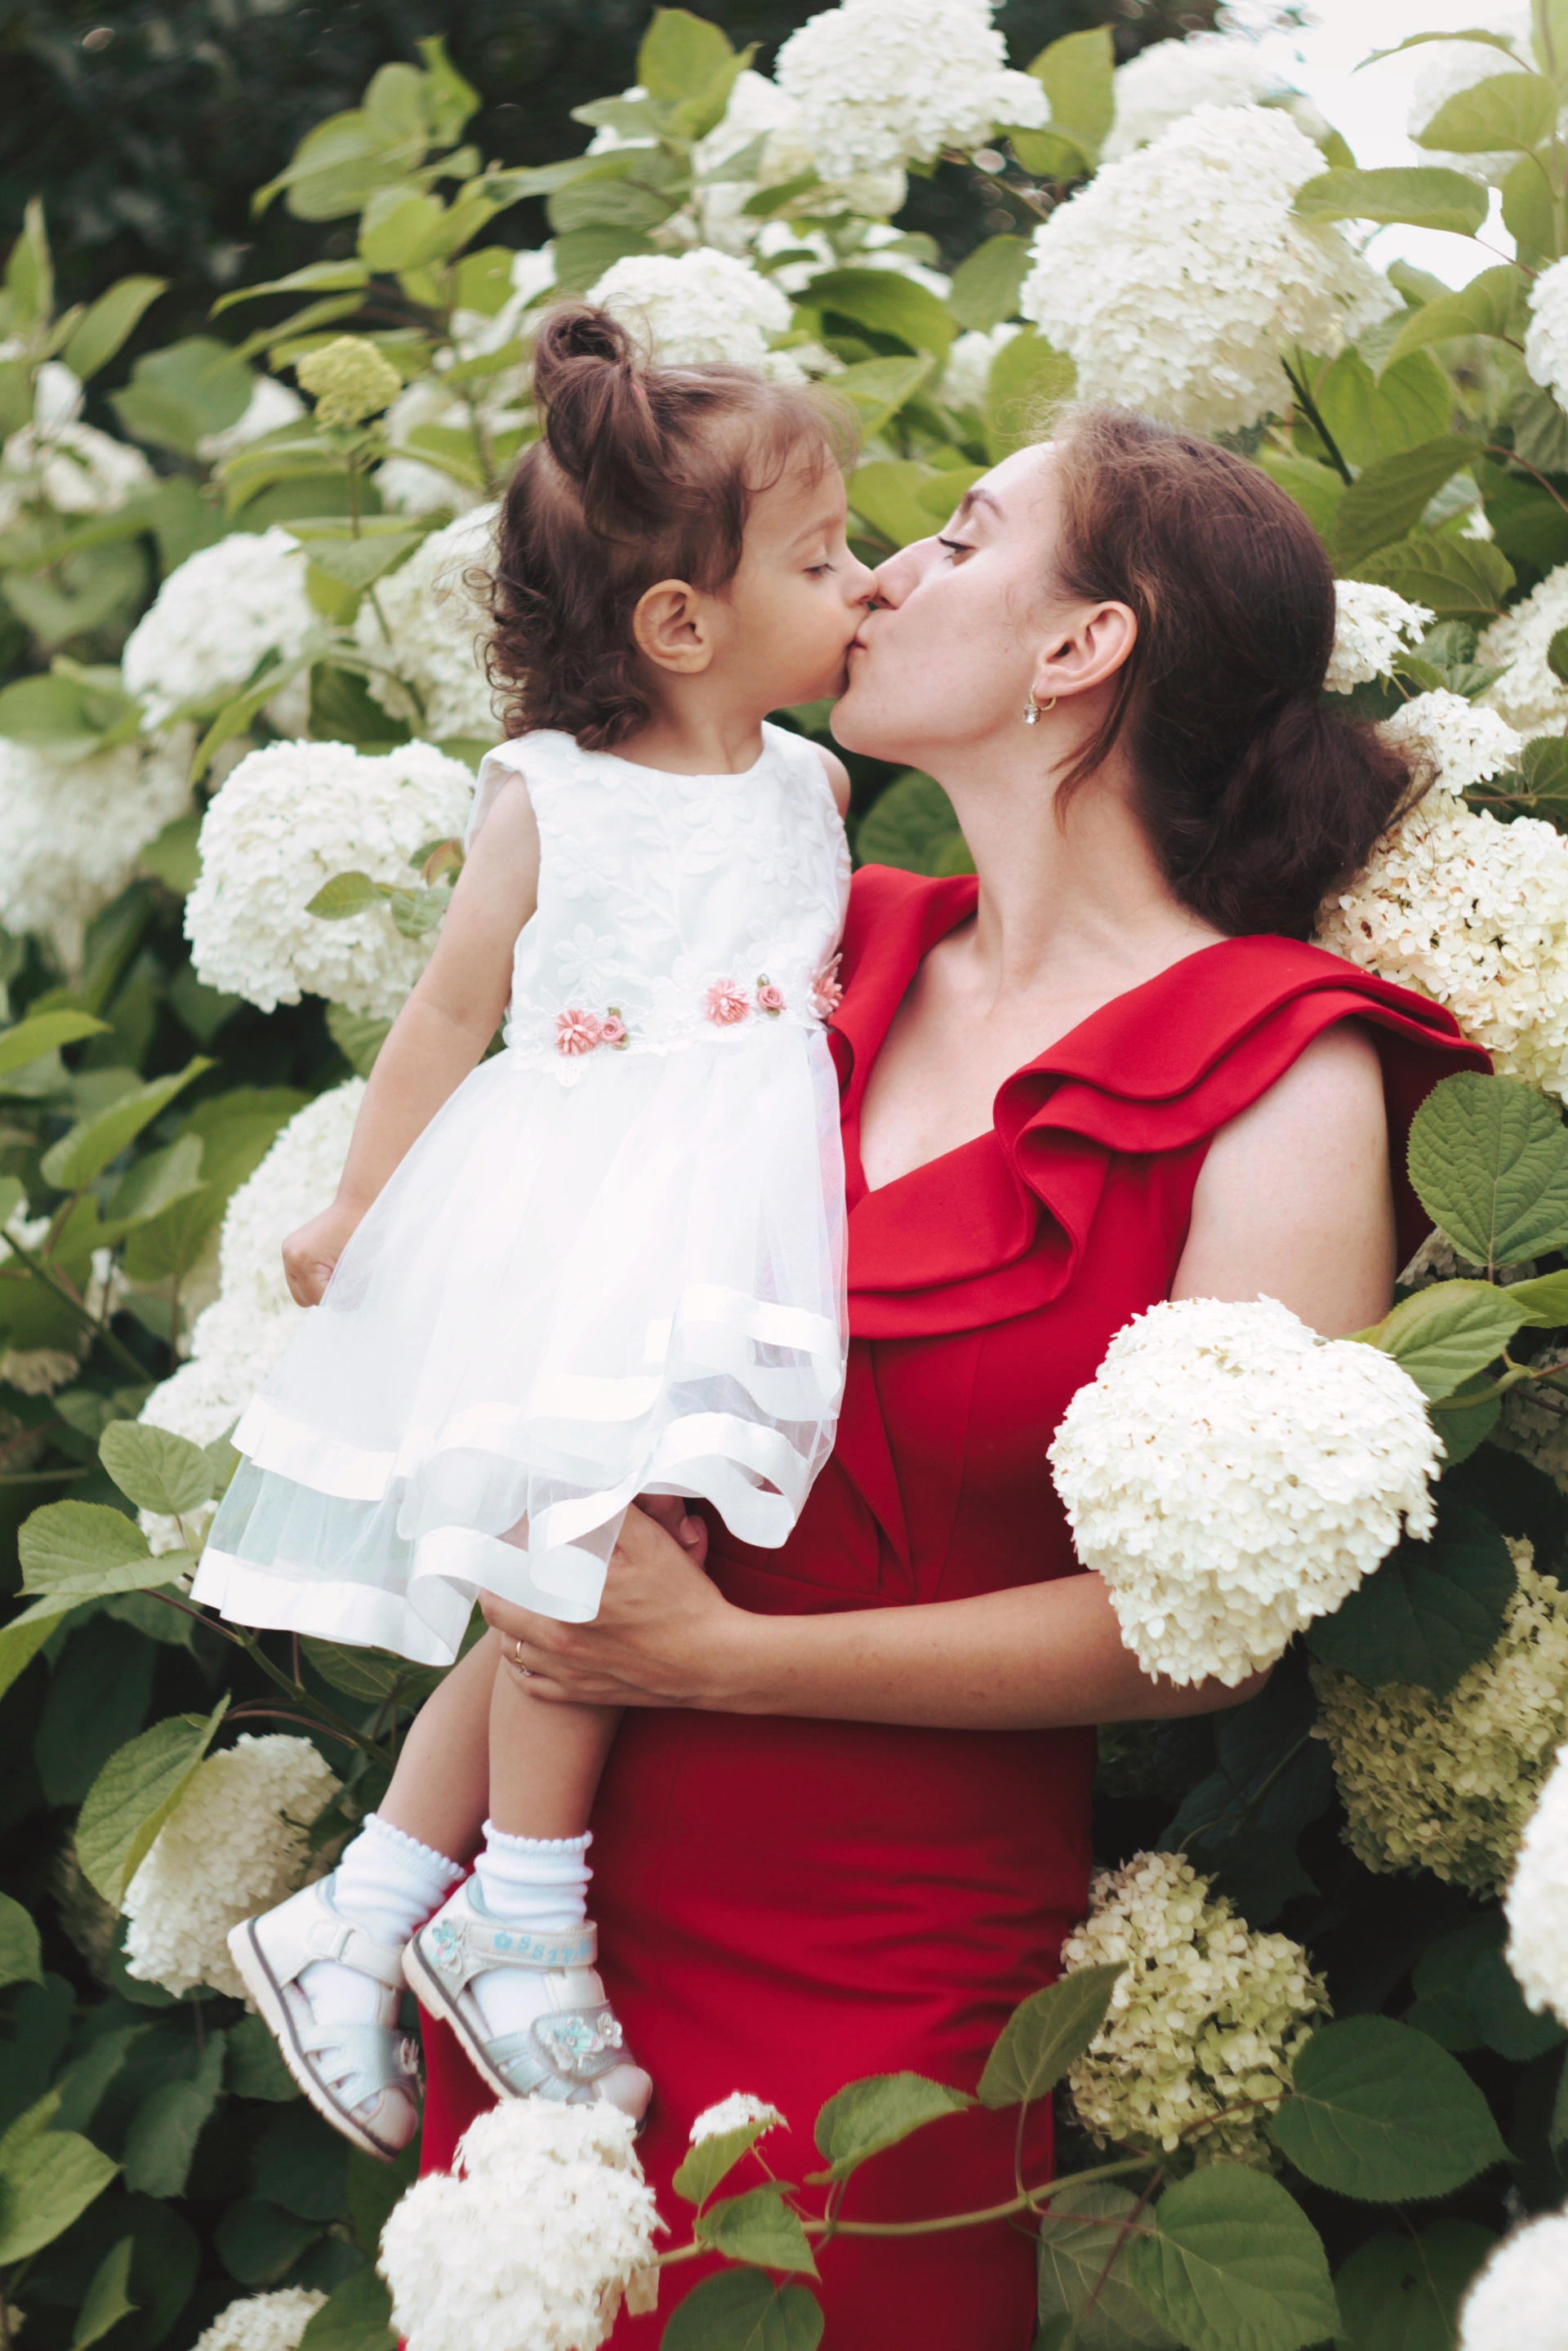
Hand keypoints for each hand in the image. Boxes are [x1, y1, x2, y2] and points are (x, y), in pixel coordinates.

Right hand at [282, 1201, 363, 1306]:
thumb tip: (341, 1307)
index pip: (319, 1299)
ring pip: (301, 1290)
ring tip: (338, 1267)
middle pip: (304, 1299)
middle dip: (326, 1293)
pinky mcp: (292, 1248)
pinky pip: (301, 1277)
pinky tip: (330, 1262)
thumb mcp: (359, 1269)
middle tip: (345, 1274)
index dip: (340, 1295)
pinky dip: (317, 1276)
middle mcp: (289, 1255)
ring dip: (320, 1286)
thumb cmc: (362, 1233)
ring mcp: (287, 1251)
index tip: (353, 1277)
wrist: (360, 1203)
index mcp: (301, 1259)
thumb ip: (349, 1293)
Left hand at [479, 1503, 746, 1709]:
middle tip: (509, 1562)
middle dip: (496, 1581)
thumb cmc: (685, 1600)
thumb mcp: (651, 1543)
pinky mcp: (579, 1693)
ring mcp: (566, 1671)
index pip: (505, 1570)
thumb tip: (575, 1493)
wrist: (714, 1661)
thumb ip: (609, 1513)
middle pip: (495, 1608)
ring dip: (509, 1620)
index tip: (513, 1531)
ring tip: (524, 1597)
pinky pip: (527, 1681)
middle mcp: (557, 1639)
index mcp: (568, 1599)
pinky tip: (537, 1640)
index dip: (503, 1547)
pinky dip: (523, 1659)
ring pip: (507, 1647)